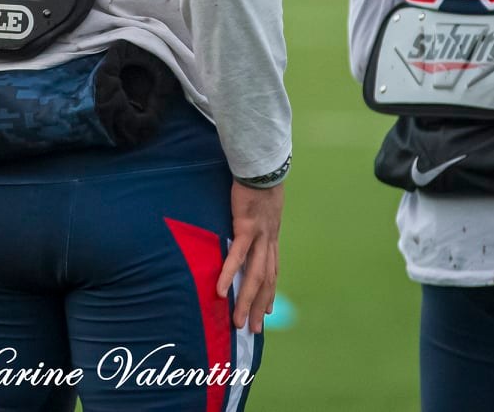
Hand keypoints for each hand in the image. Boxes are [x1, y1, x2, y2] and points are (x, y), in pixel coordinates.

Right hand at [217, 181, 282, 333]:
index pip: (272, 271)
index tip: (266, 311)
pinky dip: (230, 274)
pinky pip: (238, 256)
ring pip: (255, 276)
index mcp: (271, 237)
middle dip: (259, 306)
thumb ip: (257, 221)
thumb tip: (250, 226)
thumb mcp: (263, 206)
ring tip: (238, 321)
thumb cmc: (259, 182)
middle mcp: (269, 241)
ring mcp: (260, 236)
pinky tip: (222, 291)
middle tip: (252, 329)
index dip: (270, 292)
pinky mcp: (247, 227)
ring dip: (247, 300)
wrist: (262, 164)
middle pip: (266, 281)